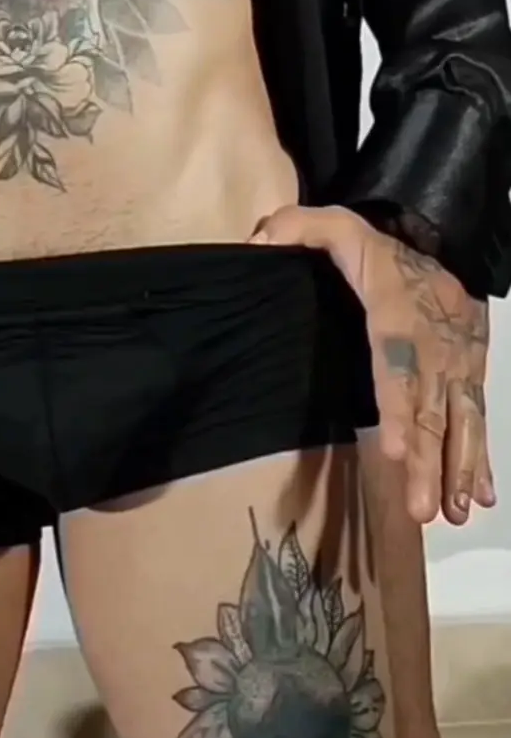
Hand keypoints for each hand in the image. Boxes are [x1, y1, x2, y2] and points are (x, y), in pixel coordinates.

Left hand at [251, 204, 493, 525]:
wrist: (447, 243)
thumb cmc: (382, 249)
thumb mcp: (336, 225)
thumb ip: (296, 229)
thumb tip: (257, 245)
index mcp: (395, 315)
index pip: (396, 365)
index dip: (398, 408)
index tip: (396, 450)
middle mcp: (432, 348)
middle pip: (430, 409)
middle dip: (429, 461)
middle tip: (422, 509)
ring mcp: (456, 367)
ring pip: (461, 421)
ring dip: (458, 468)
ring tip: (455, 512)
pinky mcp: (470, 376)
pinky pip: (478, 419)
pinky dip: (481, 459)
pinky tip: (480, 497)